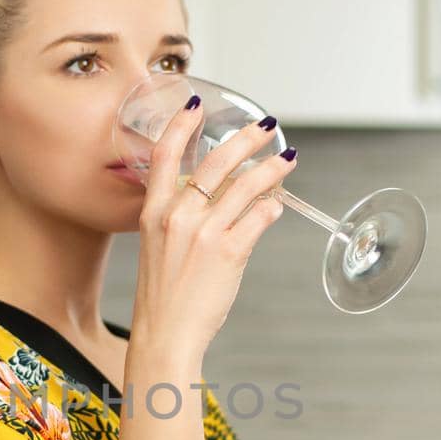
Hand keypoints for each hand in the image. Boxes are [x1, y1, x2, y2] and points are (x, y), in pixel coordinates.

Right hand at [130, 96, 295, 356]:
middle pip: (216, 162)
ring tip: (287, 160)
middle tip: (265, 127)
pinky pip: (260, 216)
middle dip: (246, 139)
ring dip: (272, 169)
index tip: (196, 105)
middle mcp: (177, 216)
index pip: (165, 155)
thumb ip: (180, 219)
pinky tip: (278, 204)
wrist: (165, 334)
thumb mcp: (158, 249)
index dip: (181, 125)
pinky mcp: (229, 251)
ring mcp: (203, 233)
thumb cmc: (164, 298)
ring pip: (247, 186)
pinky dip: (272, 207)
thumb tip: (220, 196)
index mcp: (154, 213)